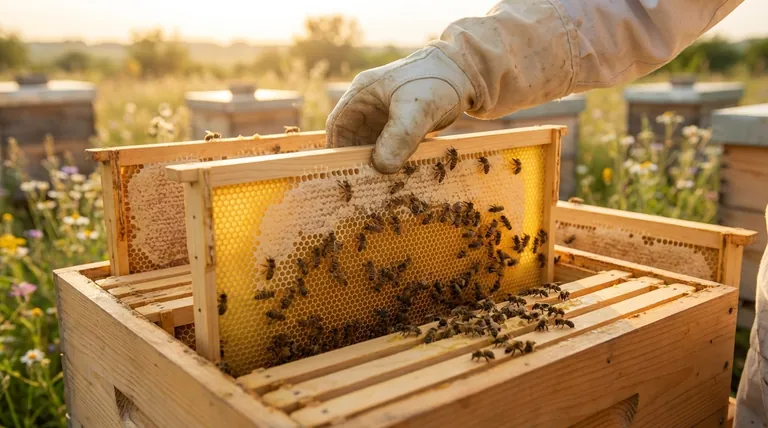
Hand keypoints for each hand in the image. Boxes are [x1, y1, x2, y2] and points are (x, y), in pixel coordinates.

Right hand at [325, 47, 475, 173]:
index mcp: (363, 92)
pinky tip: (397, 175)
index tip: (340, 171)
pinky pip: (391, 146)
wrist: (467, 75)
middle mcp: (371, 104)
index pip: (338, 123)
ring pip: (373, 144)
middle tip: (362, 184)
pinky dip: (392, 160)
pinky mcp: (403, 124)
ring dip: (376, 162)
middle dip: (357, 160)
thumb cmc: (436, 83)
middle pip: (354, 137)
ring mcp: (387, 114)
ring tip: (379, 184)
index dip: (336, 149)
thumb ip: (398, 138)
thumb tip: (381, 168)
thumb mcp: (416, 110)